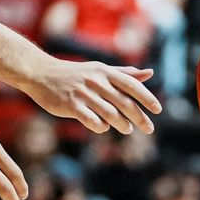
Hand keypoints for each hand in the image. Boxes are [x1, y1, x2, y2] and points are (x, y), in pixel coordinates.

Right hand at [22, 59, 160, 134]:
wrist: (41, 73)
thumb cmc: (74, 73)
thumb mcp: (99, 70)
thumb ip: (124, 73)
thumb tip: (150, 73)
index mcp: (104, 72)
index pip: (131, 84)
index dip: (146, 97)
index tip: (158, 110)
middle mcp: (96, 81)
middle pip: (123, 101)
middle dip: (139, 117)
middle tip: (149, 129)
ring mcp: (83, 93)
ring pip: (109, 113)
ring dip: (121, 124)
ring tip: (127, 129)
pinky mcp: (70, 105)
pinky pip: (91, 120)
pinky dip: (100, 126)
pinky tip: (103, 127)